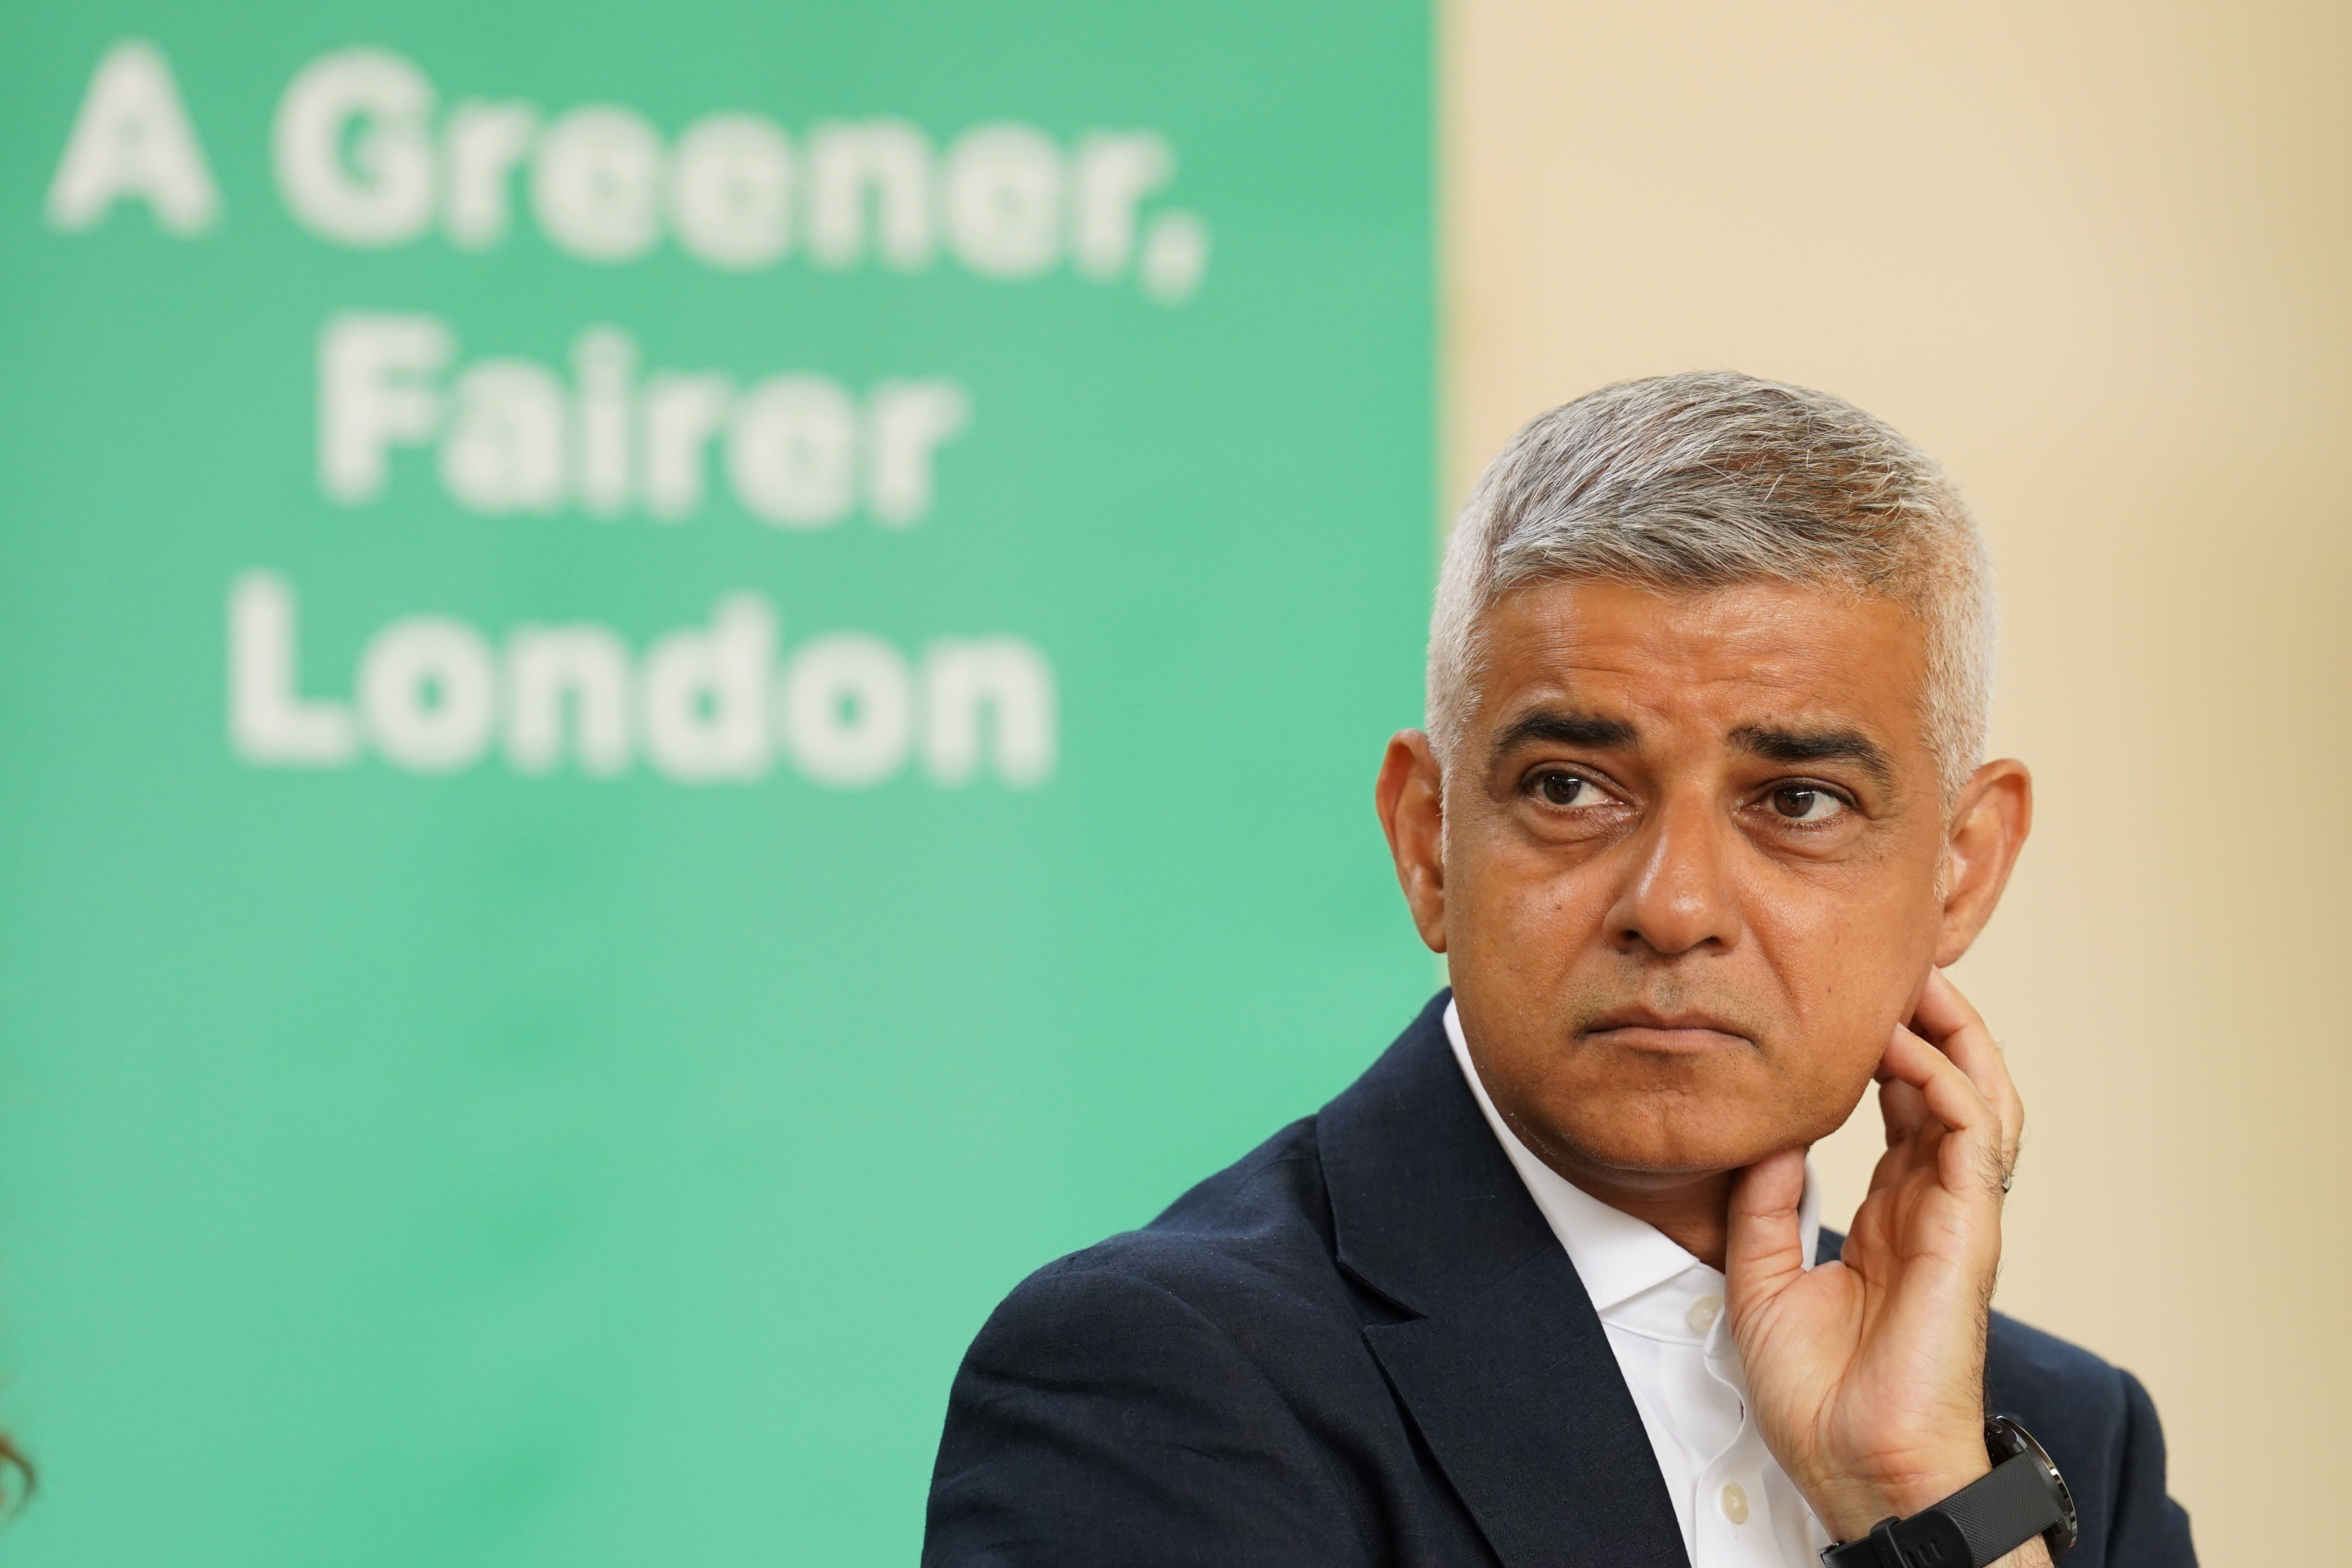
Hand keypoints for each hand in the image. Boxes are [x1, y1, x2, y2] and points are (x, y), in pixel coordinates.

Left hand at [1723, 970, 2025, 1546]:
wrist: (1852, 1468)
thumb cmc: (1819, 1398)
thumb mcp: (1761, 1280)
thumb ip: (1763, 1204)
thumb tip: (1763, 1135)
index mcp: (1890, 1219)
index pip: (1904, 1112)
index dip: (1889, 1051)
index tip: (1857, 1004)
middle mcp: (1929, 1208)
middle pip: (1951, 1090)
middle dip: (1934, 1023)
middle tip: (1900, 969)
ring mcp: (1955, 1217)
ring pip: (1978, 1099)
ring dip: (1952, 1035)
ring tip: (1915, 982)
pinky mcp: (1966, 1231)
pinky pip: (1970, 1136)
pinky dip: (1942, 1081)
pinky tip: (1904, 1048)